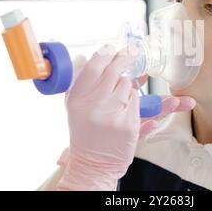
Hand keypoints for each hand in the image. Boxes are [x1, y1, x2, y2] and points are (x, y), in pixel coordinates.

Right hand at [58, 45, 140, 190]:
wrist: (93, 164)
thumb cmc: (84, 133)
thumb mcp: (74, 108)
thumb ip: (78, 83)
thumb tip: (82, 57)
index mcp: (78, 100)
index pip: (92, 68)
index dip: (104, 54)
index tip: (111, 48)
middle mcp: (95, 105)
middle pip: (114, 71)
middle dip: (124, 58)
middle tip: (130, 51)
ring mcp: (113, 114)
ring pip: (128, 85)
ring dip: (126, 86)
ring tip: (118, 98)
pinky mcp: (129, 124)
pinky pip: (136, 100)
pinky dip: (132, 101)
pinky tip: (124, 109)